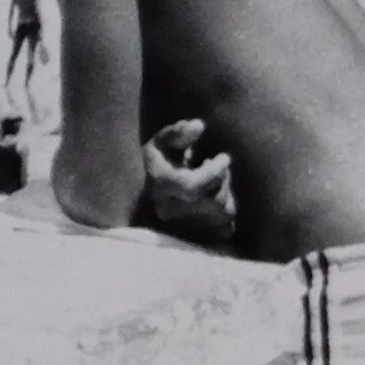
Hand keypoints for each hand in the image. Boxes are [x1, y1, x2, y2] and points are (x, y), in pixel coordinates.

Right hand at [141, 120, 236, 244]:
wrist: (138, 200)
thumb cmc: (156, 165)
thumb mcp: (160, 144)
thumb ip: (177, 133)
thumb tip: (199, 126)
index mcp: (159, 187)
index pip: (192, 187)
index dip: (214, 172)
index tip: (224, 157)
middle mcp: (170, 211)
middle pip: (211, 199)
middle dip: (221, 179)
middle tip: (218, 165)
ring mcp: (183, 228)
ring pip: (221, 212)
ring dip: (225, 192)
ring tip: (216, 181)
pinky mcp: (197, 238)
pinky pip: (225, 227)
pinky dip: (226, 210)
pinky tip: (216, 198)